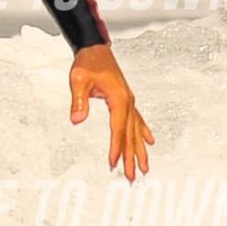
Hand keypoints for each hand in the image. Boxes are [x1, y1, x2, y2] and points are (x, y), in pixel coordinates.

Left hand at [69, 43, 153, 181]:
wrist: (94, 49)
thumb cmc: (87, 62)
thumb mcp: (78, 80)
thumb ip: (78, 100)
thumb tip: (76, 120)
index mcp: (119, 98)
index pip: (117, 129)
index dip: (116, 148)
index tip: (113, 163)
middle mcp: (128, 102)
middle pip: (130, 134)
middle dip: (131, 157)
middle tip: (132, 176)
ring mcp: (129, 101)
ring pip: (136, 130)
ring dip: (140, 149)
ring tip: (145, 167)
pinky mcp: (126, 99)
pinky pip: (138, 120)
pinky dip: (143, 132)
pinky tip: (150, 141)